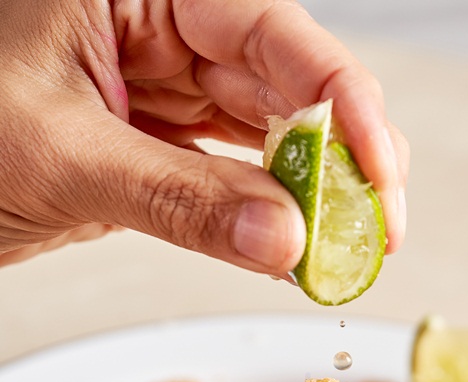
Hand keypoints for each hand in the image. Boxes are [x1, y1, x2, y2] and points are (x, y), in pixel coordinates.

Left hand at [0, 0, 407, 269]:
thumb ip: (179, 198)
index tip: (380, 176)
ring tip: (345, 248)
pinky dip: (261, 213)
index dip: (341, 103)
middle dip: (338, 158)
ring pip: (264, 132)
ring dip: (308, 193)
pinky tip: (292, 242)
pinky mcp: (155, 138)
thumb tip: (282, 239)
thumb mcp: (62, 157)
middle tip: (374, 231)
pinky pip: (227, 171)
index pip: (269, 33)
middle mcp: (161, 22)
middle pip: (285, 83)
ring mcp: (161, 83)